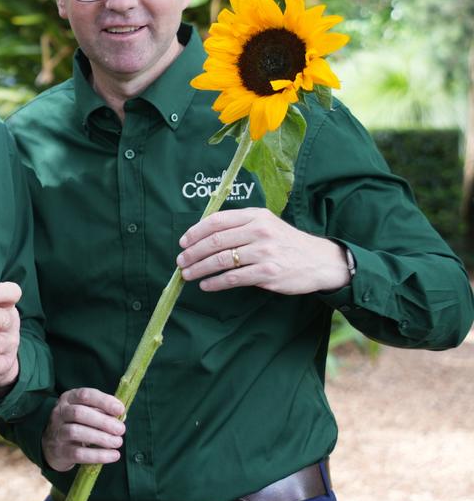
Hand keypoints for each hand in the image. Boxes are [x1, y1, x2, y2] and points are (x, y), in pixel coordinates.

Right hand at [42, 388, 124, 472]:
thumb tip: (122, 415)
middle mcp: (59, 413)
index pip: (84, 395)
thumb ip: (102, 412)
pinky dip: (98, 455)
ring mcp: (57, 432)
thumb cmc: (76, 425)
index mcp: (68, 399)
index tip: (120, 410)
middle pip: (79, 413)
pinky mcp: (60, 451)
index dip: (104, 401)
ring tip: (117, 442)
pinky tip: (113, 455)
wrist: (52, 447)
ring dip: (101, 438)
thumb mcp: (86, 413)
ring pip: (76, 432)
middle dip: (103, 421)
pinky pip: (79, 453)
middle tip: (121, 429)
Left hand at [177, 208, 349, 294]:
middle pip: (215, 241)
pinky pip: (233, 278)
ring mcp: (264, 252)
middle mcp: (259, 231)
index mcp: (255, 216)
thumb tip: (203, 234)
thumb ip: (239, 225)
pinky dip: (215, 282)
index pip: (217, 221)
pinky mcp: (268, 273)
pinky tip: (206, 285)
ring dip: (199, 268)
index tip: (183, 242)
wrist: (320, 261)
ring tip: (187, 274)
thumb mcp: (266, 223)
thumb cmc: (286, 242)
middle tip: (180, 261)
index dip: (195, 232)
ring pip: (221, 260)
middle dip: (192, 253)